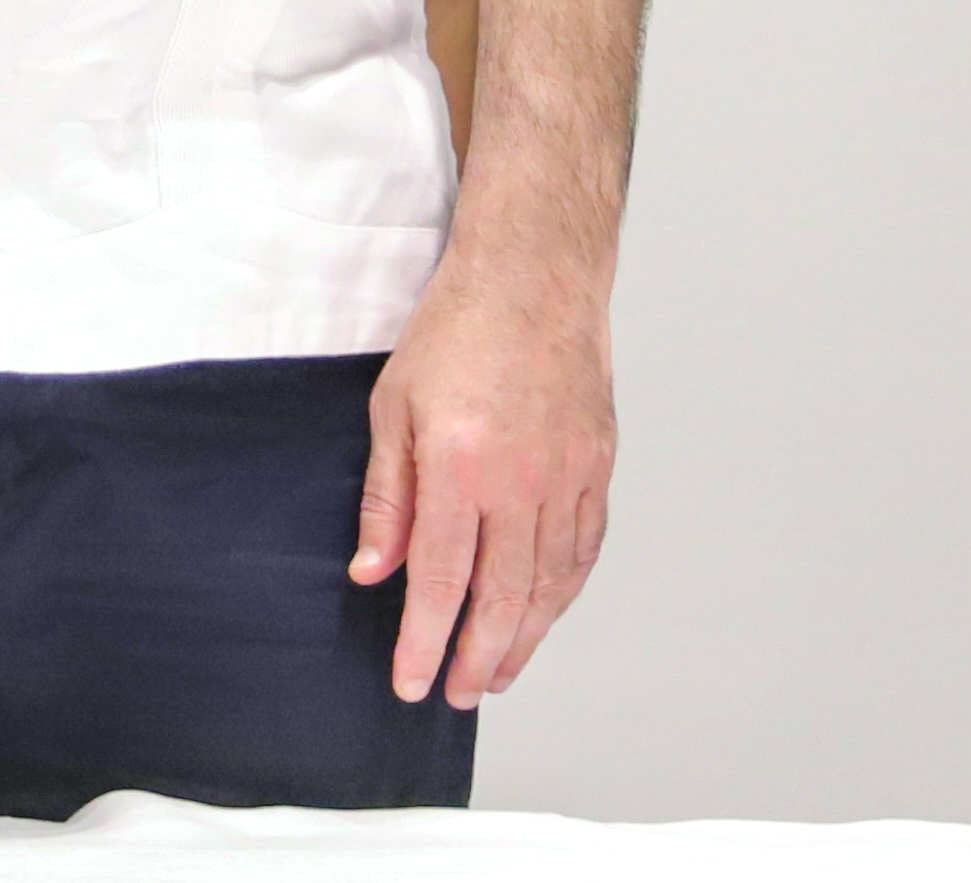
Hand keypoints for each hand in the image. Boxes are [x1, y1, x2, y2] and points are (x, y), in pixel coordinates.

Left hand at [351, 241, 616, 707]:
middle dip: (475, 657)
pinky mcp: (597, 468)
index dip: (423, 640)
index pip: (439, 578)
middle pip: (501, 598)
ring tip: (496, 673)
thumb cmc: (457, 331)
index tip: (410, 681)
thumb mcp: (394, 405)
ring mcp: (567, 476)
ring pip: (548, 585)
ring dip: (523, 639)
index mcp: (460, 464)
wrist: (534, 277)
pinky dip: (562, 594)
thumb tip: (372, 571)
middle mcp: (520, 479)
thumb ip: (387, 496)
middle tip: (455, 694)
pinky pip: (582, 550)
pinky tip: (542, 615)